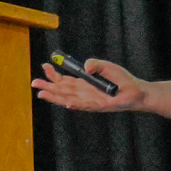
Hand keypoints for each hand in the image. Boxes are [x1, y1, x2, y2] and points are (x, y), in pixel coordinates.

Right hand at [32, 58, 150, 111]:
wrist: (136, 91)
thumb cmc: (121, 79)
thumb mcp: (106, 66)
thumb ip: (94, 64)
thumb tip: (86, 67)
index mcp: (83, 84)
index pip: (64, 80)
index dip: (54, 74)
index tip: (44, 65)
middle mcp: (83, 93)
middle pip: (62, 91)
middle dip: (48, 87)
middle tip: (34, 83)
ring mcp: (90, 100)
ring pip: (69, 99)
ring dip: (56, 98)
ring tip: (42, 94)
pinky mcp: (100, 106)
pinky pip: (86, 105)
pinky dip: (77, 104)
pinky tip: (67, 103)